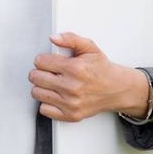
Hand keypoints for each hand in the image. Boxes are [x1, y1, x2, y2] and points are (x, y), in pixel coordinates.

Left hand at [28, 31, 149, 121]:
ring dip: (41, 87)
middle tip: (49, 72)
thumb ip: (70, 39)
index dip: (42, 59)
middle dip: (39, 72)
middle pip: (35, 77)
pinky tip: (55, 96)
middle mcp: (73, 87)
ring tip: (52, 83)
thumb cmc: (101, 69)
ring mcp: (71, 103)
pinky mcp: (71, 115)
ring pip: (37, 93)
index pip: (40, 62)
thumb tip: (54, 38)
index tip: (48, 61)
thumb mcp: (89, 47)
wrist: (117, 89)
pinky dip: (47, 103)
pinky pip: (44, 109)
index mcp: (75, 68)